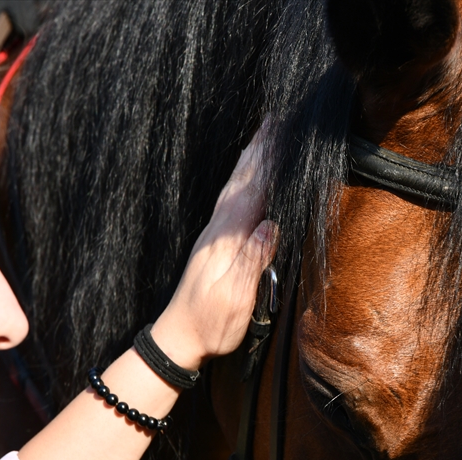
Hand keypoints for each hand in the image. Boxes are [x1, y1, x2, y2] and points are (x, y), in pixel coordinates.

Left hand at [151, 125, 279, 369]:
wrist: (178, 338)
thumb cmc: (210, 324)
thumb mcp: (235, 298)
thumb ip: (251, 261)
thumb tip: (270, 226)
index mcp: (225, 239)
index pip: (252, 191)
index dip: (269, 162)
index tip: (282, 132)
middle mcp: (217, 230)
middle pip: (241, 180)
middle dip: (259, 149)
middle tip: (275, 119)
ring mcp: (214, 235)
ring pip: (234, 186)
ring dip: (250, 159)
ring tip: (263, 136)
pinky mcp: (215, 243)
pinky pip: (231, 200)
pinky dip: (242, 180)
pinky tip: (247, 176)